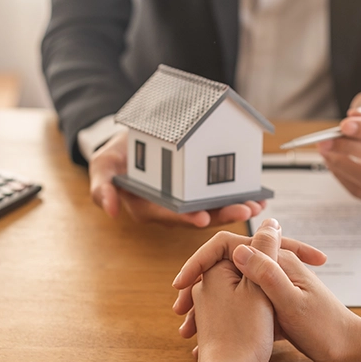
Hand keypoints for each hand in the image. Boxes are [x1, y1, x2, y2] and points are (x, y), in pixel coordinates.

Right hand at [89, 130, 264, 226]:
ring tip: (256, 206)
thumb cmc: (116, 156)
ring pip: (214, 209)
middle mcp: (171, 210)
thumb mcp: (103, 167)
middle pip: (198, 216)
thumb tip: (109, 209)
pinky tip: (258, 198)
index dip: (185, 218)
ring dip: (235, 209)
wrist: (129, 142)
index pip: (169, 216)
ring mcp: (187, 203)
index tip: (203, 219)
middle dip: (222, 215)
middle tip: (244, 211)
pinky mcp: (199, 193)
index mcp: (149, 209)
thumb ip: (103, 188)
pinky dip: (238, 197)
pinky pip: (220, 197)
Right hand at [175, 219, 360, 361]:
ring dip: (209, 307)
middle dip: (200, 287)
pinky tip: (209, 340)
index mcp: (278, 262)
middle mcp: (275, 271)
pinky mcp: (278, 310)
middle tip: (180, 309)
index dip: (200, 261)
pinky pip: (243, 310)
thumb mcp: (291, 303)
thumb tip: (238, 247)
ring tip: (188, 329)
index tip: (182, 283)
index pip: (228, 245)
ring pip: (232, 292)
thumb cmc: (325, 330)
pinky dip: (226, 321)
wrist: (350, 354)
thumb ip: (267, 274)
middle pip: (227, 269)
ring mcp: (275, 290)